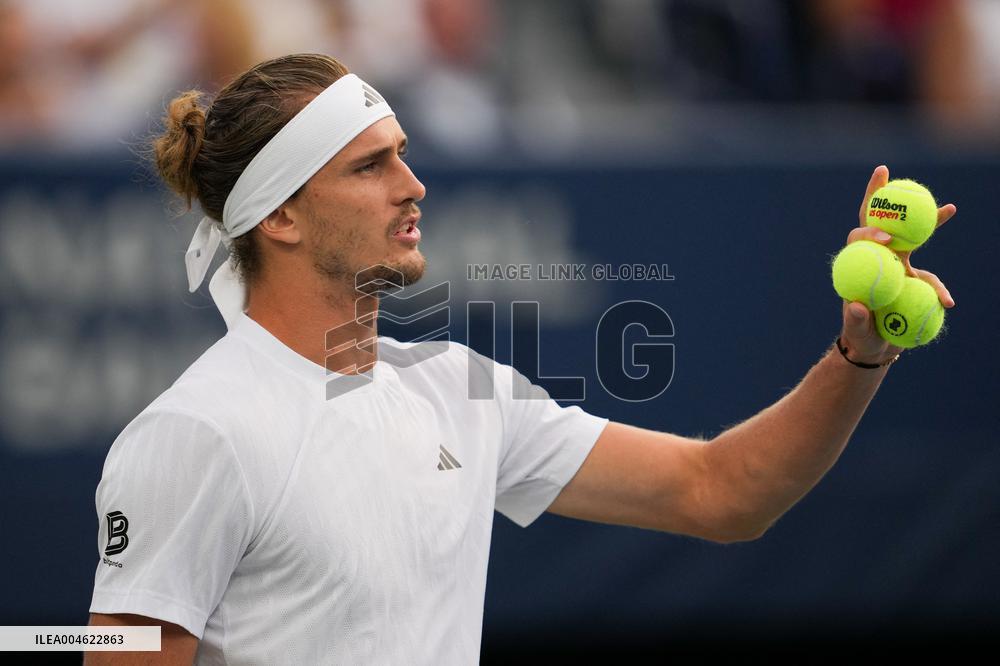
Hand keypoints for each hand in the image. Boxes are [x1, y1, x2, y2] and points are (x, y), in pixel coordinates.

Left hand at [839, 165, 956, 363]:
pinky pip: (930, 271)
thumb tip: (857, 304)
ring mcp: (895, 265)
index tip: (887, 238)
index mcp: (858, 264)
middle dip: (880, 195)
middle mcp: (876, 258)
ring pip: (912, 237)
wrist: (874, 346)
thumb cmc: (860, 336)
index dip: (870, 231)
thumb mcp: (855, 331)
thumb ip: (855, 319)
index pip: (859, 237)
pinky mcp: (911, 278)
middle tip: (885, 171)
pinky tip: (954, 279)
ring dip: (928, 221)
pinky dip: (942, 275)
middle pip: (879, 221)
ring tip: (950, 207)